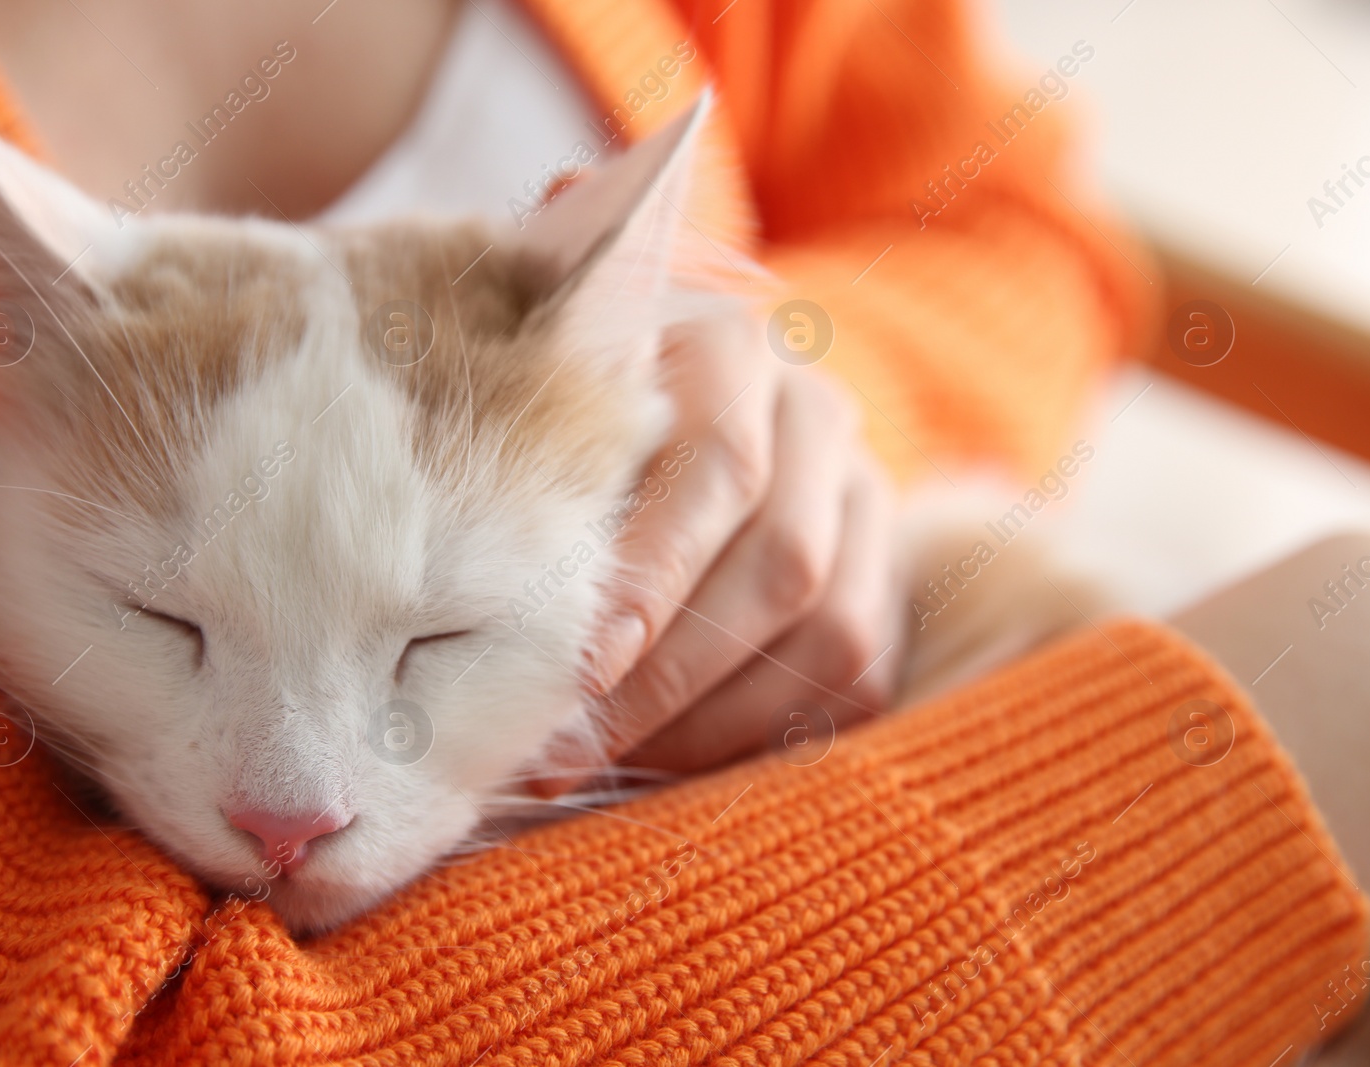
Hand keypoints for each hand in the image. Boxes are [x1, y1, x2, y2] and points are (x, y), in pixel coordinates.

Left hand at [539, 311, 903, 788]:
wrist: (666, 417)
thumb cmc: (569, 430)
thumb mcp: (547, 418)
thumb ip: (541, 475)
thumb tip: (483, 606)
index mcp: (731, 349)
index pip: (720, 466)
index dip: (655, 578)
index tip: (581, 669)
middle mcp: (814, 411)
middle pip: (784, 560)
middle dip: (673, 673)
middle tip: (572, 745)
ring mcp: (864, 493)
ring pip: (833, 631)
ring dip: (716, 717)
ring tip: (609, 761)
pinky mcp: (886, 573)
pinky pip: (859, 679)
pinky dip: (764, 732)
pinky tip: (671, 752)